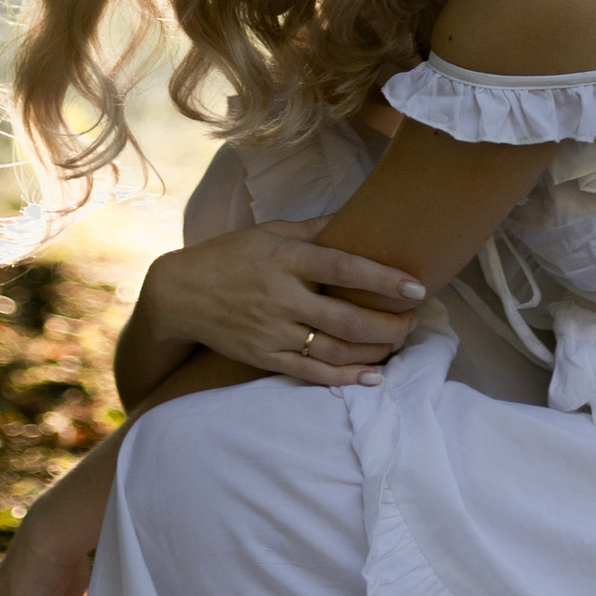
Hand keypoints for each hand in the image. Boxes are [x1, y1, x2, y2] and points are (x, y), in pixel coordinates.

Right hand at [141, 222, 426, 383]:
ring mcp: (274, 332)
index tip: (416, 287)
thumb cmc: (229, 256)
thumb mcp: (269, 231)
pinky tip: (372, 376)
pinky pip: (312, 373)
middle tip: (414, 320)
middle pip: (347, 320)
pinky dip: (345, 378)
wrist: (180, 295)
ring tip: (399, 342)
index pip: (342, 268)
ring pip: (336, 350)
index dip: (382, 280)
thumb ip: (314, 230)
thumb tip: (356, 218)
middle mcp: (282, 298)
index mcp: (285, 260)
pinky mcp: (266, 357)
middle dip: (389, 324)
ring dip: (375, 351)